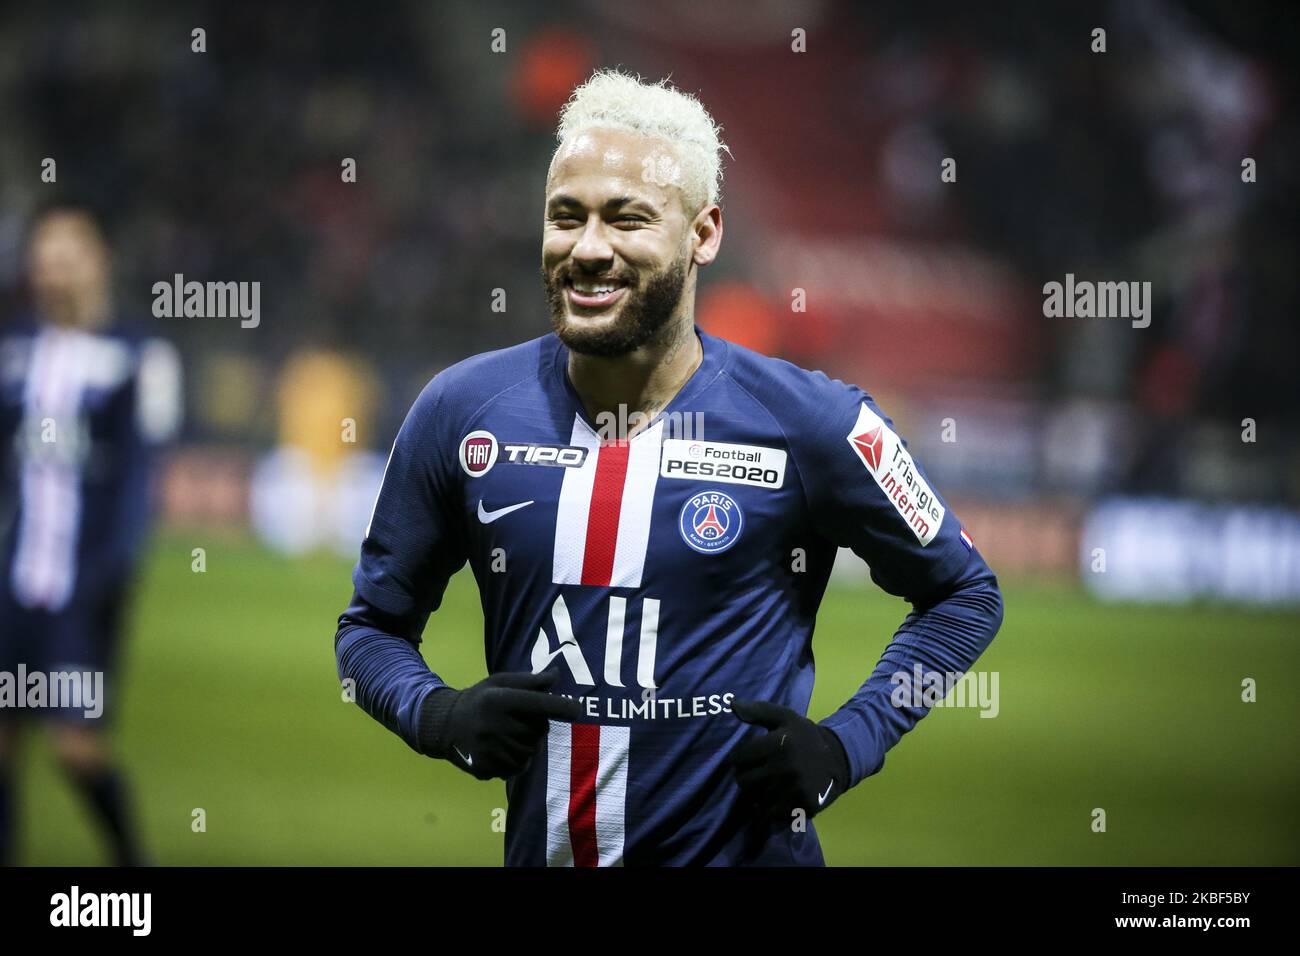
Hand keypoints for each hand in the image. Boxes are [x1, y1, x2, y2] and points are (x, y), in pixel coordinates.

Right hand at [419, 671, 584, 779]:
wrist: (444, 724)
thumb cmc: (481, 699)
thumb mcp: (501, 682)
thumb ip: (530, 681)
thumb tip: (556, 676)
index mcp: (500, 700)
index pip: (538, 704)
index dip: (561, 706)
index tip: (577, 709)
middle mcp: (495, 725)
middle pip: (538, 732)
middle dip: (536, 727)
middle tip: (519, 720)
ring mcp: (489, 749)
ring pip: (530, 753)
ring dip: (528, 745)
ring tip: (509, 735)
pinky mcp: (485, 767)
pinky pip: (517, 768)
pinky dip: (517, 761)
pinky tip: (503, 749)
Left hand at [728, 698, 850, 822]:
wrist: (838, 758)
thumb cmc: (805, 736)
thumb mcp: (785, 717)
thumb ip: (758, 711)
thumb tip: (732, 704)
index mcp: (779, 744)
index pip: (739, 757)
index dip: (740, 757)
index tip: (749, 756)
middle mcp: (785, 768)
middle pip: (743, 780)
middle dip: (746, 775)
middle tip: (756, 771)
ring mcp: (793, 790)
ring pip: (754, 798)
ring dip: (755, 792)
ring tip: (765, 783)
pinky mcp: (800, 807)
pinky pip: (769, 813)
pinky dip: (767, 807)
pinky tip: (774, 796)